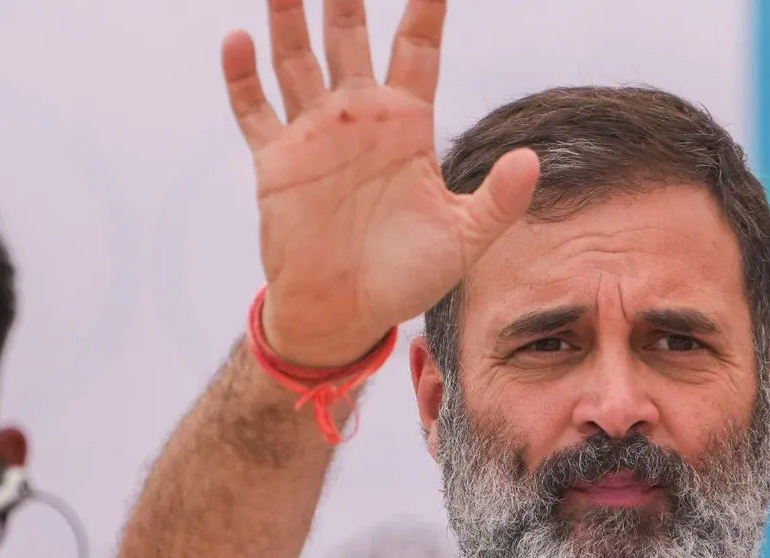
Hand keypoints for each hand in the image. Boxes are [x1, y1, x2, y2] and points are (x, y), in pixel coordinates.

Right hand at [223, 0, 540, 367]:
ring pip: (297, 60)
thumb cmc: (407, 278)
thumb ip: (498, 199)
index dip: (425, 7)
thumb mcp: (465, 240)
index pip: (418, 49)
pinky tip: (236, 40)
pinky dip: (242, 77)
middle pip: (350, 37)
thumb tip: (533, 161)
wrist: (346, 316)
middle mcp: (360, 118)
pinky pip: (254, 111)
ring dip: (288, 19)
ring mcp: (314, 134)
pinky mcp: (277, 161)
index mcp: (408, 125)